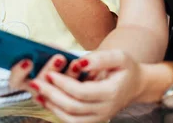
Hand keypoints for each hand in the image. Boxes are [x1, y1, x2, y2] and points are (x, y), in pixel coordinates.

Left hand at [20, 50, 147, 121]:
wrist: (135, 85)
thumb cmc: (125, 68)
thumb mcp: (118, 56)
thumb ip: (100, 58)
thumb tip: (80, 63)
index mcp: (111, 93)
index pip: (82, 92)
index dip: (64, 84)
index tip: (50, 73)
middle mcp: (105, 109)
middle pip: (73, 108)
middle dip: (52, 95)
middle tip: (37, 82)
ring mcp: (98, 118)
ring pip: (70, 119)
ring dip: (51, 105)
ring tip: (37, 91)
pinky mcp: (92, 121)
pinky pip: (72, 122)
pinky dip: (56, 112)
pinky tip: (45, 100)